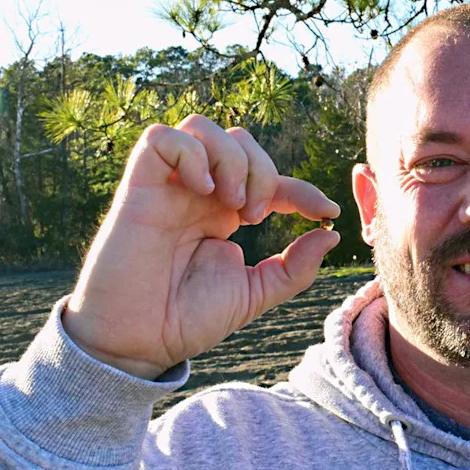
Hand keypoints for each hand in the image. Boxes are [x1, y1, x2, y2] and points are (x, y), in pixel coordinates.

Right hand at [62, 115, 339, 378]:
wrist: (139, 342)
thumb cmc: (188, 319)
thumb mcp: (256, 293)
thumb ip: (296, 267)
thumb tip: (332, 234)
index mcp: (224, 215)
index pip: (270, 180)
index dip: (303, 189)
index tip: (327, 212)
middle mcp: (198, 194)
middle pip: (240, 140)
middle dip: (263, 170)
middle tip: (256, 216)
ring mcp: (168, 188)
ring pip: (203, 127)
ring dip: (231, 158)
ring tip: (233, 205)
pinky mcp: (137, 188)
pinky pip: (161, 138)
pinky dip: (191, 154)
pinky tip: (203, 191)